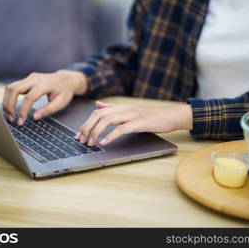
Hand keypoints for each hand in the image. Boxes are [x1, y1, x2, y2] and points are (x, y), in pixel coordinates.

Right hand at [2, 70, 87, 125]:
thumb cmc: (64, 92)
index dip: (23, 111)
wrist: (65, 80)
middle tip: (11, 119)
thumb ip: (48, 110)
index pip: (29, 97)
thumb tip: (35, 117)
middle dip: (9, 105)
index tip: (20, 122)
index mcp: (45, 84)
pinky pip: (12, 88)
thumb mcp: (61, 103)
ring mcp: (29, 78)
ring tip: (9, 116)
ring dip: (6, 102)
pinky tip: (10, 108)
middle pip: (14, 89)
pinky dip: (8, 98)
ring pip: (10, 87)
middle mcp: (35, 78)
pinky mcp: (25, 80)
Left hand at [75, 101, 192, 145]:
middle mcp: (123, 109)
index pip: (96, 112)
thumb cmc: (149, 116)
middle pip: (98, 115)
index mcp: (120, 107)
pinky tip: (104, 142)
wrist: (170, 116)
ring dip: (96, 132)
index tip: (79, 135)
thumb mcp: (128, 110)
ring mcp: (131, 115)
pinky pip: (121, 128)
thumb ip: (112, 107)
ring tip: (91, 143)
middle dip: (87, 128)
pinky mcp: (139, 123)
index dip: (85, 123)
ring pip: (107, 120)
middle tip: (81, 140)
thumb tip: (97, 104)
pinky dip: (111, 136)